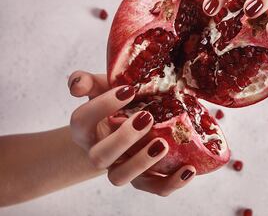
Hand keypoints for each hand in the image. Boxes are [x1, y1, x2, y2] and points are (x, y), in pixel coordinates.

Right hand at [68, 71, 195, 195]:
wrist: (124, 123)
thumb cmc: (116, 103)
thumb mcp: (102, 87)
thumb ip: (87, 81)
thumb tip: (76, 86)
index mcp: (85, 128)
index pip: (82, 120)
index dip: (101, 106)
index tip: (128, 90)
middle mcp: (98, 152)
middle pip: (99, 157)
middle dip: (123, 139)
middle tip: (146, 117)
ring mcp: (120, 167)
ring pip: (121, 177)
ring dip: (142, 163)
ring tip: (163, 144)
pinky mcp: (142, 178)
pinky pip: (153, 188)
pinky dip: (171, 183)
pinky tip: (188, 169)